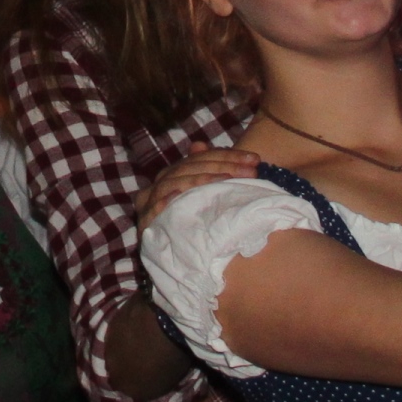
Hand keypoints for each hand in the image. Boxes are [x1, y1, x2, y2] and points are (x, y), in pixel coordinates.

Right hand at [139, 144, 262, 224]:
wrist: (175, 257)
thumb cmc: (195, 224)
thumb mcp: (204, 196)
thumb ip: (206, 170)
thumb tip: (199, 144)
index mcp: (174, 173)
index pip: (201, 158)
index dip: (228, 156)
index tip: (256, 159)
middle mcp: (160, 183)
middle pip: (190, 167)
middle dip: (222, 167)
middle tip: (251, 172)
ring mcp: (150, 201)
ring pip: (174, 182)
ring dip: (201, 180)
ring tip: (226, 181)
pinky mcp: (146, 221)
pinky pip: (154, 209)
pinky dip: (165, 202)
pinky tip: (179, 197)